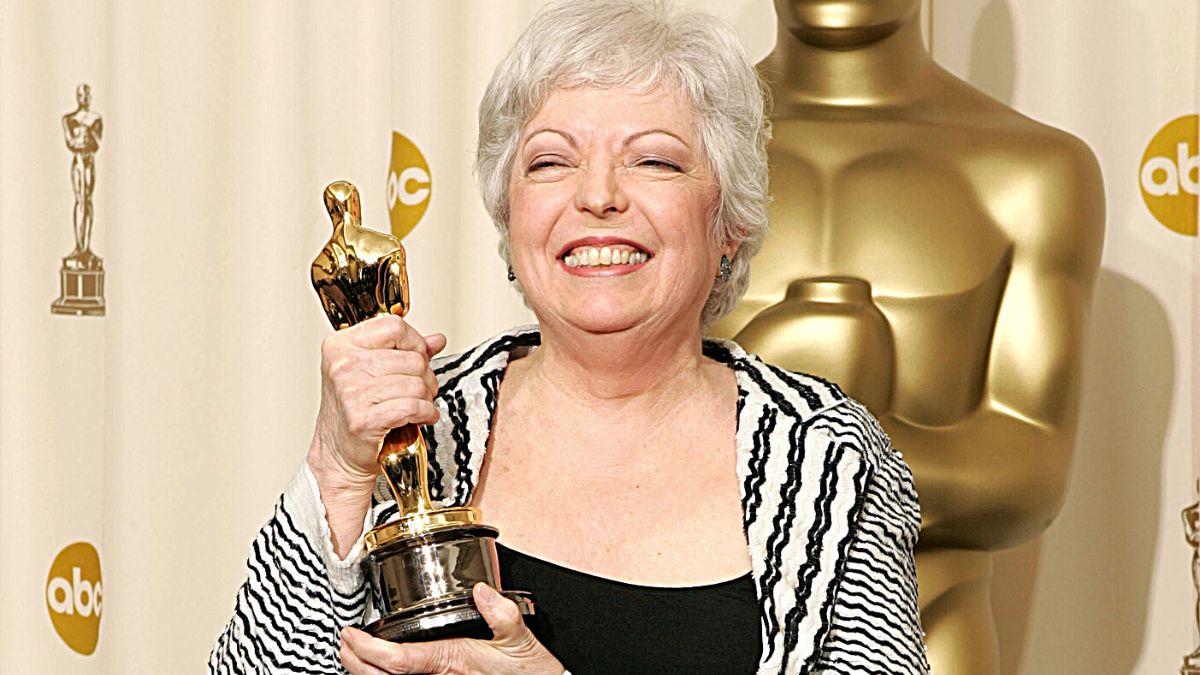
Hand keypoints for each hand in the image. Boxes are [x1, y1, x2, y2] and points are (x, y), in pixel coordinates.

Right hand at [308, 313, 447, 493]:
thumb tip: (436, 340)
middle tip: (420, 389)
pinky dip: (426, 414)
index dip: (415, 343)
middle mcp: (343, 366)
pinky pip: (414, 407)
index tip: (417, 357)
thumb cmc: (354, 411)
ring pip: (417, 383)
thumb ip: (404, 351)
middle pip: (413, 358)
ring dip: (426, 397)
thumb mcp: (373, 371)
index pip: (394, 326)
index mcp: (341, 346)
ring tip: (418, 405)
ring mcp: (351, 393)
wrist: (339, 453)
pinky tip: (421, 417)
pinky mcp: (364, 420)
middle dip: (426, 376)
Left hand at [340, 583, 563, 674]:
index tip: (351, 635)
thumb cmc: (529, 672)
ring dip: (364, 672)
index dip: (367, 650)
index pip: (396, 660)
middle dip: (354, 661)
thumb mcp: (520, 639)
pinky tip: (380, 669)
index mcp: (450, 661)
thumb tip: (481, 590)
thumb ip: (501, 614)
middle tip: (344, 642)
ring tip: (354, 654)